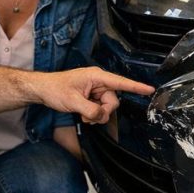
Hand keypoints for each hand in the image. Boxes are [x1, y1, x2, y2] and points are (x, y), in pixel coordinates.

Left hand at [37, 67, 153, 124]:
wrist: (44, 90)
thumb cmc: (55, 89)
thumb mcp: (72, 101)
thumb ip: (91, 110)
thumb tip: (102, 116)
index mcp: (96, 76)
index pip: (120, 82)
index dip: (136, 86)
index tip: (149, 89)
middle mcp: (98, 82)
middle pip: (113, 101)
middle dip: (103, 112)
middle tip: (88, 115)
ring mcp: (95, 89)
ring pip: (107, 107)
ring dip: (97, 115)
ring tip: (82, 114)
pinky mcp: (92, 96)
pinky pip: (100, 109)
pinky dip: (94, 115)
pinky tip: (83, 114)